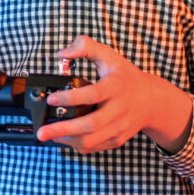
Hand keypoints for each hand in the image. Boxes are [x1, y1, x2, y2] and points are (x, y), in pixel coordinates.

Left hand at [36, 35, 192, 153]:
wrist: (151, 101)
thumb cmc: (125, 76)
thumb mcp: (108, 55)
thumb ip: (85, 47)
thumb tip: (62, 54)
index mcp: (116, 87)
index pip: (93, 94)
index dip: (70, 98)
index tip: (51, 99)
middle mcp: (119, 109)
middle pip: (91, 124)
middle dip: (63, 129)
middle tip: (42, 131)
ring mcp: (119, 127)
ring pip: (91, 140)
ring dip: (67, 140)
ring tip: (48, 135)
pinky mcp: (117, 139)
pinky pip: (95, 147)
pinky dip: (77, 145)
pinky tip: (63, 139)